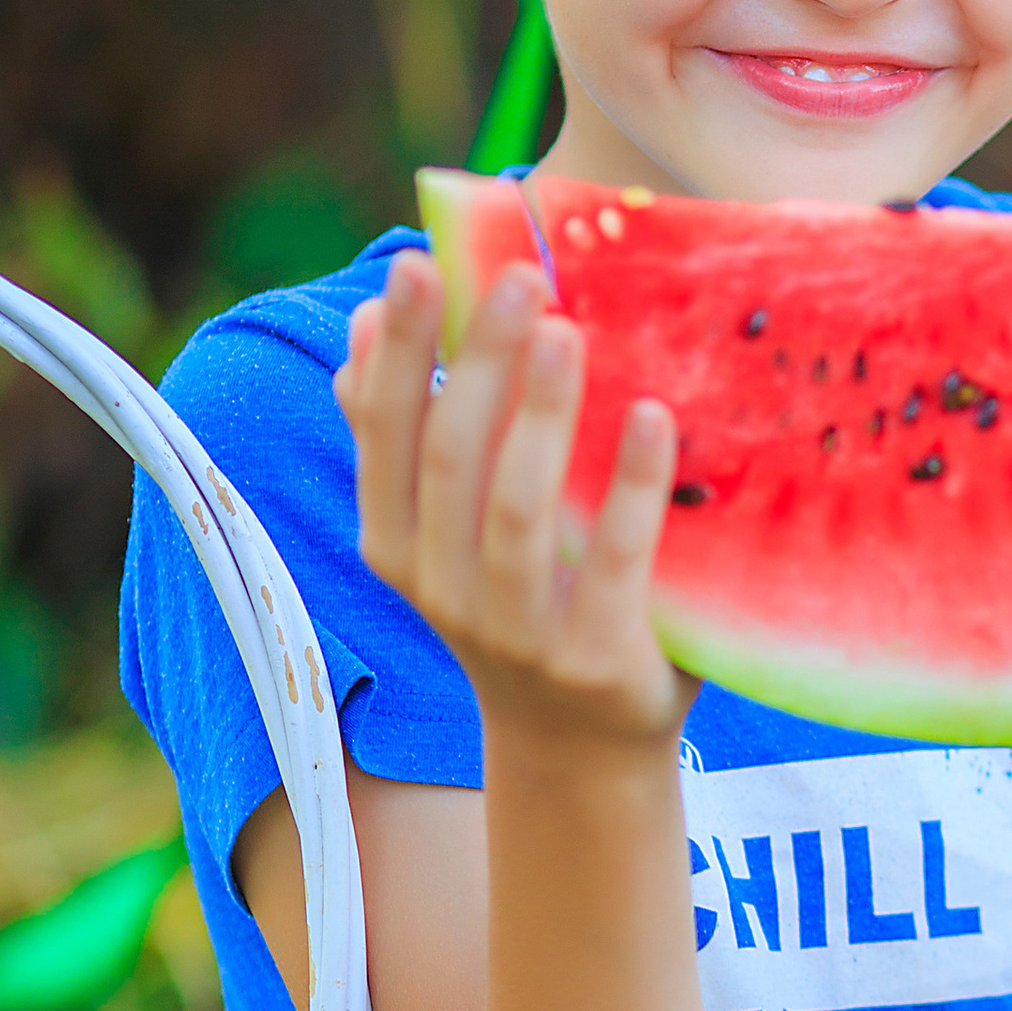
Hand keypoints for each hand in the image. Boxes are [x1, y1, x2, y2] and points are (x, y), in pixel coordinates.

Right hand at [336, 252, 693, 752]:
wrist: (581, 747)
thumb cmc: (523, 603)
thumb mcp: (449, 531)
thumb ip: (410, 438)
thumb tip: (359, 326)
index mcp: (397, 545)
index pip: (384, 433)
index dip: (396, 349)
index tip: (418, 263)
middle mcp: (440, 589)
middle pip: (448, 458)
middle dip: (477, 361)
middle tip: (519, 278)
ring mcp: (515, 631)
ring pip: (514, 510)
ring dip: (538, 414)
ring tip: (567, 330)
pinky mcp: (592, 660)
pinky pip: (611, 562)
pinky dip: (627, 487)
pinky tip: (652, 415)